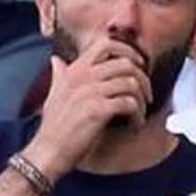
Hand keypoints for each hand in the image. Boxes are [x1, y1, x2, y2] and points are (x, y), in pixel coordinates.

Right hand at [21, 35, 153, 179]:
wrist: (49, 151)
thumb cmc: (54, 127)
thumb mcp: (54, 94)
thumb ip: (59, 75)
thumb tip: (56, 60)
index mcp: (75, 70)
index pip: (106, 44)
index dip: (128, 51)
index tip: (139, 65)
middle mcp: (82, 77)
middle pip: (126, 64)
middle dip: (143, 79)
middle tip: (146, 94)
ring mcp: (90, 92)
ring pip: (131, 84)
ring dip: (142, 100)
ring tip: (140, 112)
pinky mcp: (97, 110)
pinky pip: (129, 104)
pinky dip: (138, 115)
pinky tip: (135, 123)